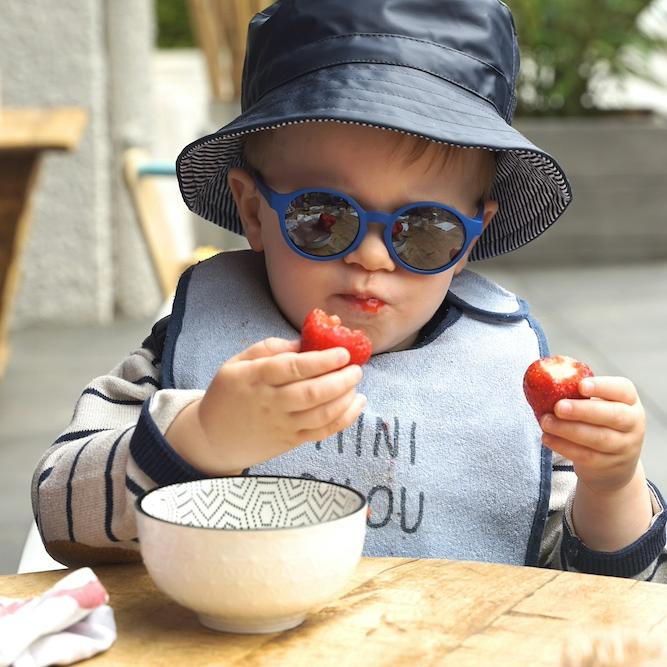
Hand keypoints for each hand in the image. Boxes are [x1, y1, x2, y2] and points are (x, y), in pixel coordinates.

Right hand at [194, 337, 365, 473]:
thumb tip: (304, 341)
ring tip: (356, 382)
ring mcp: (281, 425)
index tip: (343, 352)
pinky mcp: (290, 442)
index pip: (292, 368)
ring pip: (321, 414)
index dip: (321, 360)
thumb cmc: (228, 394)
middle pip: (312, 393)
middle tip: (356, 368)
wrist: (212, 438)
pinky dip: (344, 419)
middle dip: (341, 379)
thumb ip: (268, 348)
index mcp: (255, 378)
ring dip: (345, 398)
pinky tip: (356, 404)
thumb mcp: (236, 363)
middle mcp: (270, 403)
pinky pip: (322, 432)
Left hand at [540, 376, 645, 494]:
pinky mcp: (609, 465)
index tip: (581, 385)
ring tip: (546, 422)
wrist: (614, 464)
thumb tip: (546, 381)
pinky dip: (563, 446)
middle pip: (612, 415)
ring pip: (598, 438)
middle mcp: (632, 423)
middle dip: (582, 410)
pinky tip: (547, 438)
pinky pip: (585, 456)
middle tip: (558, 407)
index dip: (602, 386)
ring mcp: (624, 446)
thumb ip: (580, 394)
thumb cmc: (599, 422)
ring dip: (568, 430)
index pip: (623, 390)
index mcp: (629, 401)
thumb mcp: (599, 405)